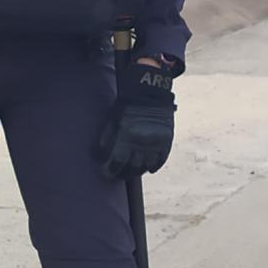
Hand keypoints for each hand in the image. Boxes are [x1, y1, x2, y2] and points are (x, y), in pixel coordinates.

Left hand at [97, 61, 175, 178]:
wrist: (149, 92)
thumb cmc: (126, 105)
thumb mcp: (112, 120)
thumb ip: (106, 139)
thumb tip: (100, 157)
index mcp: (127, 136)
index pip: (118, 162)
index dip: (111, 171)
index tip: (107, 174)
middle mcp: (142, 141)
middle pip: (132, 167)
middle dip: (124, 173)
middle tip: (120, 175)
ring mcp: (155, 142)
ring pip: (146, 165)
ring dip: (139, 171)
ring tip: (133, 172)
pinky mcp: (166, 140)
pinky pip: (161, 160)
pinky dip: (154, 167)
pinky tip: (148, 169)